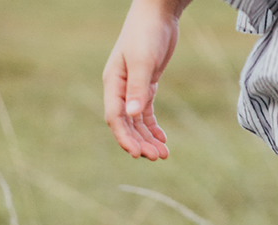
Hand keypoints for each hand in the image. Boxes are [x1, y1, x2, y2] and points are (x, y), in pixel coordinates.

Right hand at [103, 0, 182, 159]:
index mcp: (113, 83)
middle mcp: (120, 88)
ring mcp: (132, 88)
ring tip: (164, 154)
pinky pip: (146, 113)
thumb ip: (138, 89)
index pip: (115, 118)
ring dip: (148, 139)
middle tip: (158, 158)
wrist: (157, 15)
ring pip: (136, 122)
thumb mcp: (143, 62)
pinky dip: (153, 128)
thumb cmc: (146, 34)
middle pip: (126, 124)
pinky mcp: (146, 86)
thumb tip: (132, 114)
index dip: (125, 138)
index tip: (138, 154)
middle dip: (139, 143)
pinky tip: (163, 140)